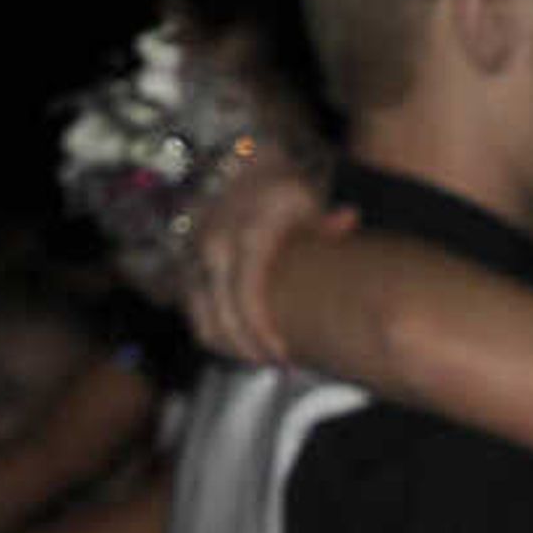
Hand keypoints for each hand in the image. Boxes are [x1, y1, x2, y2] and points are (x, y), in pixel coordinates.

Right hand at [183, 148, 351, 365]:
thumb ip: (324, 222)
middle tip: (278, 364)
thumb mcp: (308, 201)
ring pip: (201, 314)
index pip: (247, 292)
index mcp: (246, 231)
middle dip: (247, 345)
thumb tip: (347, 220)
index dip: (261, 328)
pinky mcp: (185, 262)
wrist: (240, 167)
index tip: (282, 354)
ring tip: (259, 359)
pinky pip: (192, 308)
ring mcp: (194, 253)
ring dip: (228, 343)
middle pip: (222, 311)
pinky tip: (237, 346)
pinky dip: (213, 331)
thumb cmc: (284, 191)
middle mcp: (214, 242)